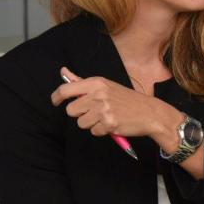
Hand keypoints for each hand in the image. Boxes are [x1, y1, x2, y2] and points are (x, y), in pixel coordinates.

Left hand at [51, 66, 168, 137]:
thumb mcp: (105, 86)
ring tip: (105, 117)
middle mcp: (98, 94)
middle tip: (94, 111)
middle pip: (71, 110)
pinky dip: (101, 131)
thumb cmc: (125, 98)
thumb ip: (81, 81)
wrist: (148, 112)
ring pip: (81, 123)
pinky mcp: (109, 124)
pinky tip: (112, 124)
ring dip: (91, 123)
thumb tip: (63, 71)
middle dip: (80, 114)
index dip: (56, 97)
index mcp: (96, 83)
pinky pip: (93, 132)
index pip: (66, 89)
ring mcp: (103, 109)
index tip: (55, 102)